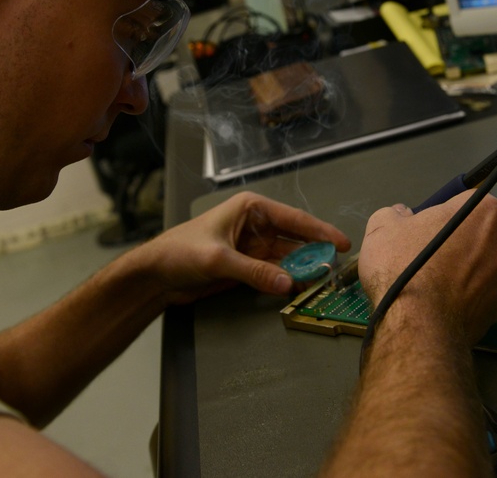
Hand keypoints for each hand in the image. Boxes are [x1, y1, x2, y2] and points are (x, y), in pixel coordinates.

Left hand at [134, 191, 351, 305]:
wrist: (155, 274)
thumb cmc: (179, 252)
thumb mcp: (218, 259)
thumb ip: (253, 271)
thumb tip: (287, 282)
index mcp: (250, 209)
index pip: (293, 218)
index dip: (320, 230)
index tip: (342, 242)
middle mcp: (255, 225)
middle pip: (295, 238)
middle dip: (316, 252)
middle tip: (337, 266)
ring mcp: (252, 247)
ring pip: (287, 258)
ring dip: (303, 269)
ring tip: (323, 281)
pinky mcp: (247, 267)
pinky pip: (274, 273)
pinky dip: (287, 280)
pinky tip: (300, 287)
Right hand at [357, 190, 496, 345]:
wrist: (416, 325)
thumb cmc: (403, 265)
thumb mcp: (382, 226)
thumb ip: (396, 214)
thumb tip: (404, 217)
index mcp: (484, 211)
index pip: (465, 203)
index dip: (442, 216)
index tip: (425, 231)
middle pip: (482, 234)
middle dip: (461, 243)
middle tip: (430, 257)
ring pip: (486, 267)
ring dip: (467, 271)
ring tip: (436, 285)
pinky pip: (482, 295)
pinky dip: (467, 297)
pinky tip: (443, 304)